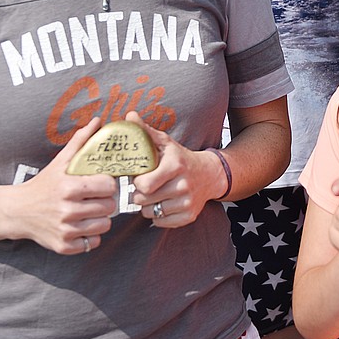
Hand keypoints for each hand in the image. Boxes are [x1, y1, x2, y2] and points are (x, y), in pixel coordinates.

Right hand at [12, 117, 117, 254]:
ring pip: (104, 225)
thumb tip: (97, 121)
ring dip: (100, 219)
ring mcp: (65, 229)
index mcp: (69, 187)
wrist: (17, 211)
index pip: (108, 186)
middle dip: (105, 201)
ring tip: (90, 212)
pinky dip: (90, 236)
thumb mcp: (60, 162)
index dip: (108, 184)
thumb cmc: (43, 184)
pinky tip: (81, 226)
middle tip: (95, 198)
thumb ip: (80, 141)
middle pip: (109, 206)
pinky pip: (92, 243)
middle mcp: (67, 210)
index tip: (101, 184)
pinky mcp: (63, 245)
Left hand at [128, 112, 223, 227]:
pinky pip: (161, 223)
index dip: (137, 182)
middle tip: (145, 187)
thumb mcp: (165, 143)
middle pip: (144, 200)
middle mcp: (183, 185)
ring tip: (154, 194)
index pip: (144, 185)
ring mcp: (187, 202)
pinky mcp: (189, 216)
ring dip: (147, 206)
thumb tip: (129, 115)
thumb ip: (145, 131)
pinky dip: (158, 216)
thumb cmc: (180, 158)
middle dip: (139, 194)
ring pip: (150, 213)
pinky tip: (163, 203)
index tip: (140, 176)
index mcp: (175, 166)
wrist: (209, 174)